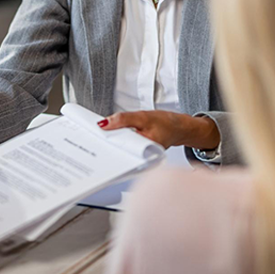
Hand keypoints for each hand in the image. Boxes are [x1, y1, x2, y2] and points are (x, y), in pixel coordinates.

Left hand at [97, 110, 219, 149]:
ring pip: (121, 148)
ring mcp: (140, 155)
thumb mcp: (143, 116)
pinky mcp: (138, 151)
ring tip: (102, 134)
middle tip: (95, 134)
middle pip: (119, 150)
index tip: (95, 134)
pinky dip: (119, 139)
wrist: (179, 127)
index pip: (120, 148)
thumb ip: (123, 119)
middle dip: (108, 142)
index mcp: (143, 149)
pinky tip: (112, 135)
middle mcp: (141, 156)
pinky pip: (125, 146)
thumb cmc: (165, 123)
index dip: (107, 141)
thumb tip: (104, 124)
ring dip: (112, 140)